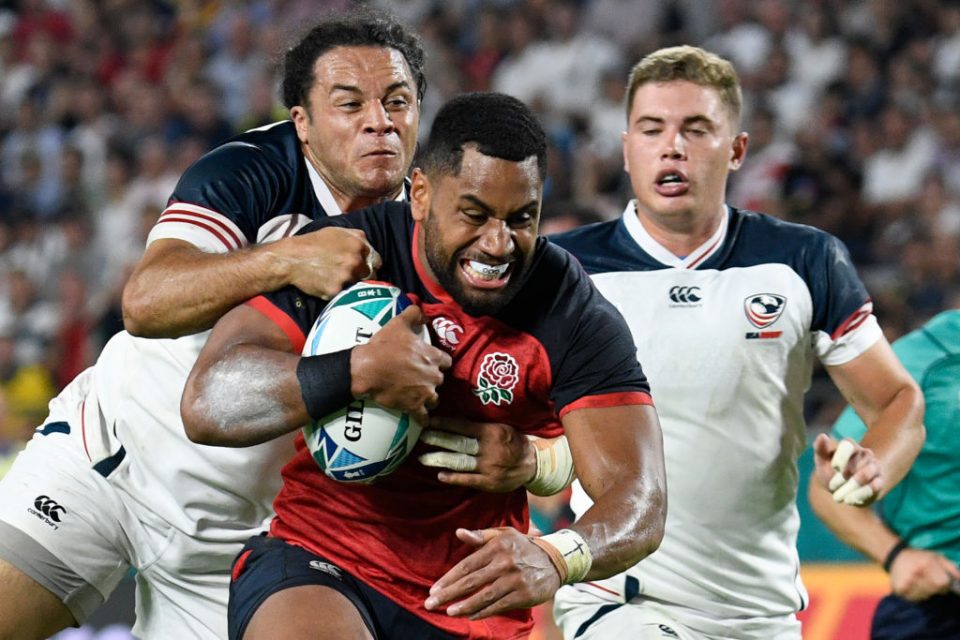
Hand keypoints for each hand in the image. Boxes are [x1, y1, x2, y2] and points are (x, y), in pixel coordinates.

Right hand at [280, 227, 381, 299]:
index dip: (372, 265)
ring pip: (357, 285)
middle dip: (362, 276)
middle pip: (370, 275)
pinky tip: (327, 284)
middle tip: (350, 276)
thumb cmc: (313, 243)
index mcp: (358, 245)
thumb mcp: (336, 231)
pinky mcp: (336, 290)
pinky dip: (337, 292)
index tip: (367, 269)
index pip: (377, 261)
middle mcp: (355, 261)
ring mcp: (346, 276)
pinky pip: (343, 294)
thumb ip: (356, 236)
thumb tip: (368, 244)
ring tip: (336, 279)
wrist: (292, 258)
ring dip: (350, 284)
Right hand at [351, 306, 450, 424]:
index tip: (433, 363)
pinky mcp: (414, 406)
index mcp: (432, 356)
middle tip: (422, 379)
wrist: (368, 369)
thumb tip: (421, 310)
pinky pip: (424, 417)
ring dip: (430, 398)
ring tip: (421, 397)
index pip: (446, 362)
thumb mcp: (399, 324)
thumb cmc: (384, 346)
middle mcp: (433, 376)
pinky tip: (421, 419)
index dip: (440, 363)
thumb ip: (413, 314)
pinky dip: (423, 418)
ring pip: (435, 399)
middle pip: (440, 381)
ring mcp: (425, 393)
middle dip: (433, 380)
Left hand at [418, 418, 535, 492]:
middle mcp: (489, 449)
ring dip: (440, 459)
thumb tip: (456, 418)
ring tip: (423, 458)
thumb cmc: (512, 441)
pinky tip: (440, 475)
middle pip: (459, 443)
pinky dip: (453, 477)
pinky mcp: (489, 482)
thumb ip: (480, 425)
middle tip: (421, 436)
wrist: (532, 464)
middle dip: (438, 439)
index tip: (429, 421)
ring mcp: (488, 467)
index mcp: (491, 432)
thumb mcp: (500, 427)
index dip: (445, 423)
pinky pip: (468, 480)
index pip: (463, 426)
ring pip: (460, 462)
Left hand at [424, 528, 560, 618]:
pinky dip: (483, 612)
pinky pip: (499, 605)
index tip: (433, 589)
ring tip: (448, 612)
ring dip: (464, 605)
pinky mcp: (524, 594)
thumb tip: (458, 533)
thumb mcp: (504, 535)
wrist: (555, 560)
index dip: (448, 578)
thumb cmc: (523, 546)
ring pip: (484, 596)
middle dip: (449, 594)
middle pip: (472, 581)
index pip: (467, 565)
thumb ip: (480, 536)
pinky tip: (469, 616)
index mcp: (497, 546)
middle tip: (430, 603)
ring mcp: (515, 579)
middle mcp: (505, 562)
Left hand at [813, 434, 881, 505]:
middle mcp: (865, 453)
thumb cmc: (831, 472)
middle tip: (832, 487)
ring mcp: (875, 466)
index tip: (833, 467)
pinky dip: (860, 494)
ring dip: (851, 486)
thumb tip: (822, 435)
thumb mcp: (822, 462)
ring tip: (840, 496)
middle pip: (857, 461)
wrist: (844, 491)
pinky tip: (849, 499)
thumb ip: (820, 449)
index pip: (848, 445)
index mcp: (850, 445)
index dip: (840, 457)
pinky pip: (874, 486)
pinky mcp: (880, 481)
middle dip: (843, 476)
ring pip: (866, 474)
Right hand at [890, 548, 959, 600]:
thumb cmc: (920, 558)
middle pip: (934, 590)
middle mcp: (916, 573)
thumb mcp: (936, 557)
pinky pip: (916, 598)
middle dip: (935, 587)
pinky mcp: (900, 589)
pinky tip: (913, 586)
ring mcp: (906, 582)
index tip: (940, 579)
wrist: (895, 557)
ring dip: (926, 591)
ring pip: (926, 595)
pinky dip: (917, 594)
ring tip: (920, 582)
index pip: (943, 583)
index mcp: (926, 563)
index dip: (944, 583)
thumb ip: (950, 567)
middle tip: (928, 579)